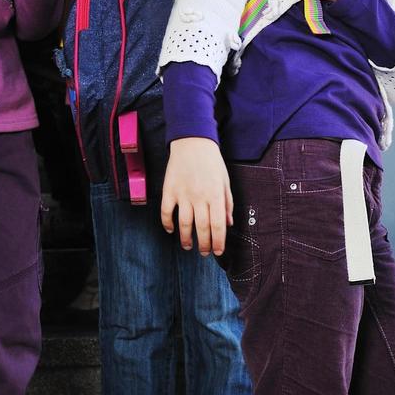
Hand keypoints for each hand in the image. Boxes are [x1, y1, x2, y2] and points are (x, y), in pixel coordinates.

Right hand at [160, 137, 233, 255]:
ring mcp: (182, 194)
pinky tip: (171, 230)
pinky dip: (167, 224)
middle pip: (201, 228)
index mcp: (215, 195)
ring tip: (188, 246)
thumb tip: (228, 224)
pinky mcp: (169, 190)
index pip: (218, 225)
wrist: (192, 141)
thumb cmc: (212, 162)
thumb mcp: (225, 181)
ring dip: (186, 238)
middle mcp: (199, 197)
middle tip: (204, 253)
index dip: (218, 242)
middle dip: (204, 244)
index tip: (218, 252)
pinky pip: (166, 212)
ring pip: (183, 223)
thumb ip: (227, 203)